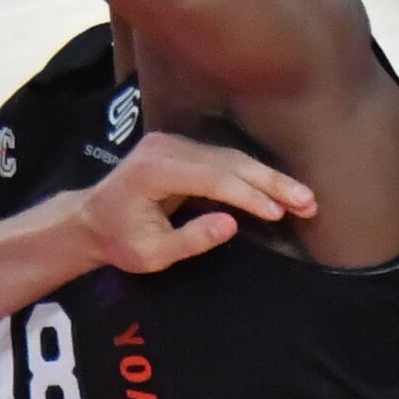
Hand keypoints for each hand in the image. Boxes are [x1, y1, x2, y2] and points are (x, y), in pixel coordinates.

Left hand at [75, 131, 313, 272]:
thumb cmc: (118, 241)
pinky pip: (223, 159)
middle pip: (229, 162)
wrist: (89, 219)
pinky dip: (252, 175)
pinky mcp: (182, 148)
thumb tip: (231, 223)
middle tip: (308, 201)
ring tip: (303, 198)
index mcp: (155, 171)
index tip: (279, 212)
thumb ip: (190, 240)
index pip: (213, 178)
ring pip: (231, 158)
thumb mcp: (150, 255)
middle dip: (272, 183)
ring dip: (268, 178)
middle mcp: (167, 147)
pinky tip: (277, 189)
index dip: (249, 195)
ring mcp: (174, 143)